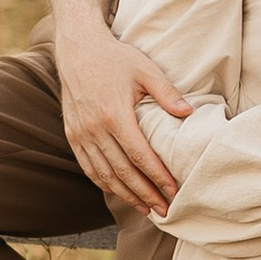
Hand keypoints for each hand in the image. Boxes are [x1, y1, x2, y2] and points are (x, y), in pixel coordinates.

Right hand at [59, 22, 191, 219]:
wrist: (78, 49)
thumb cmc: (116, 58)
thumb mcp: (145, 69)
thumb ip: (167, 93)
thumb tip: (188, 114)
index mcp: (113, 114)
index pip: (139, 155)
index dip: (157, 176)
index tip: (173, 190)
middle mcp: (94, 128)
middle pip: (123, 171)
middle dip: (145, 193)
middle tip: (164, 210)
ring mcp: (81, 134)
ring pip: (104, 174)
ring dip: (125, 195)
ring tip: (145, 209)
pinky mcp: (72, 135)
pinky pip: (88, 167)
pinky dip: (104, 183)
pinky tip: (119, 193)